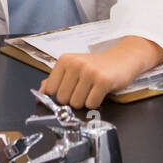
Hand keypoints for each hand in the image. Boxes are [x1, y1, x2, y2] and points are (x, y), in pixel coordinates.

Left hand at [39, 36, 162, 107]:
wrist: (122, 59)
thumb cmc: (97, 66)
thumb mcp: (73, 68)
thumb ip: (55, 80)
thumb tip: (39, 94)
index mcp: (65, 60)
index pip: (50, 90)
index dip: (60, 95)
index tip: (69, 91)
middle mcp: (75, 64)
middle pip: (63, 99)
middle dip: (73, 100)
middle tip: (84, 90)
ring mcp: (89, 72)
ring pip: (77, 103)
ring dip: (85, 102)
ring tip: (92, 90)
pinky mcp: (103, 81)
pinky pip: (91, 104)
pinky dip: (96, 103)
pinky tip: (100, 92)